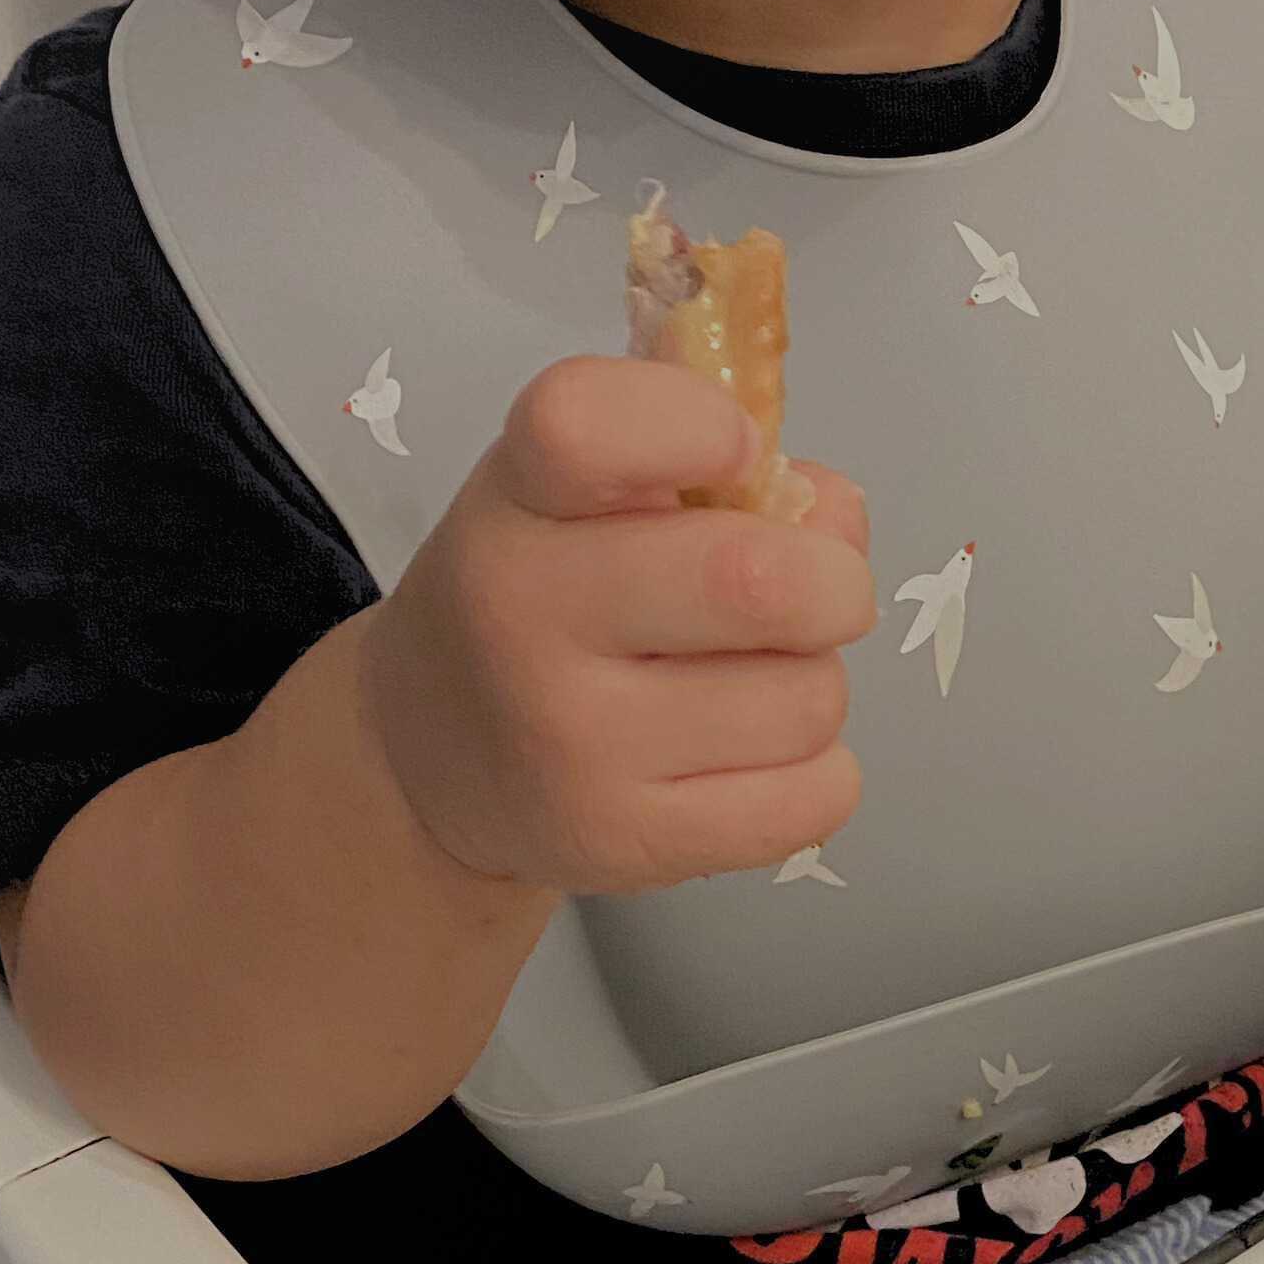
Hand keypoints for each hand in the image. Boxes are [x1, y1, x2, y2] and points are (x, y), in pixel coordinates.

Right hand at [360, 355, 876, 896]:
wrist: (432, 757)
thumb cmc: (540, 600)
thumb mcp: (576, 494)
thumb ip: (704, 463)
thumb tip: (831, 519)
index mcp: (517, 498)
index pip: (590, 423)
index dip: (703, 424)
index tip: (737, 452)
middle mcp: (526, 616)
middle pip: (758, 582)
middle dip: (831, 582)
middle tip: (813, 592)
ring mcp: (575, 743)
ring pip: (807, 699)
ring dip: (816, 683)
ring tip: (754, 681)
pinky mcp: (628, 840)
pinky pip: (816, 800)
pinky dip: (820, 774)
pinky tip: (755, 754)